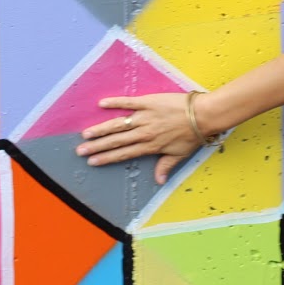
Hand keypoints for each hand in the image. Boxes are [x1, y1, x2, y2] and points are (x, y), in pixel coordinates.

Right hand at [77, 93, 202, 184]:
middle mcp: (144, 132)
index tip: (92, 161)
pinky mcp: (148, 102)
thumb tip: (159, 181)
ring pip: (118, 124)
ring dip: (101, 129)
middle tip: (81, 150)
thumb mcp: (180, 154)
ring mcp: (145, 116)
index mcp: (150, 146)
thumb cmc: (192, 135)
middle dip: (97, 146)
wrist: (202, 115)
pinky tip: (102, 104)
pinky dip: (115, 102)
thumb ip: (165, 166)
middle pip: (116, 141)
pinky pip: (129, 102)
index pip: (124, 153)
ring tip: (86, 133)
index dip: (107, 158)